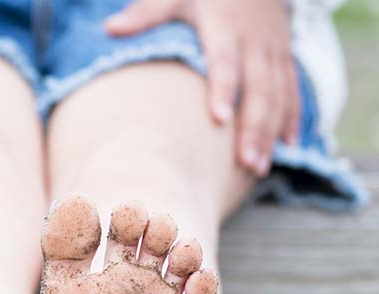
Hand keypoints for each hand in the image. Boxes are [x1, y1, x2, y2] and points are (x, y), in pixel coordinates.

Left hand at [105, 0, 299, 176]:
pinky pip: (292, 89)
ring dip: (271, 132)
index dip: (224, 88)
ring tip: (258, 168)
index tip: (218, 119)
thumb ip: (146, 13)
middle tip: (244, 163)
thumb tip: (109, 27)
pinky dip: (291, 117)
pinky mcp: (285, 57)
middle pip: (258, 87)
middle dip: (254, 126)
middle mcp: (255, 40)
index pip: (225, 60)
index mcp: (225, 25)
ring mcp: (274, 50)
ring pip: (279, 94)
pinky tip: (287, 147)